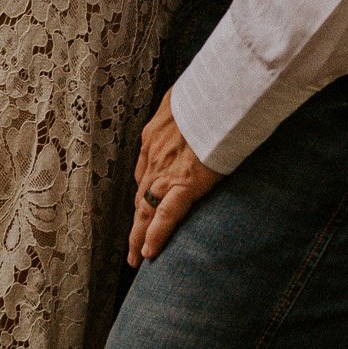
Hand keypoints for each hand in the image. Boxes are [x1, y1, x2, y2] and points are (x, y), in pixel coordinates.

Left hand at [130, 90, 220, 264]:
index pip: (145, 172)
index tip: (144, 205)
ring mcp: (166, 171)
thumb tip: (185, 109)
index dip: (144, 191)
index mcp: (154, 136)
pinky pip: (166, 215)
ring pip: (146, 210)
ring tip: (136, 256)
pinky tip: (149, 252)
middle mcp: (153, 156)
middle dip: (137, 220)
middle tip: (132, 244)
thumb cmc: (205, 92)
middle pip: (141, 195)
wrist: (216, 95)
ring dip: (138, 234)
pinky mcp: (184, 183)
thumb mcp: (183, 97)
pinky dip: (156, 235)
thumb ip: (181, 111)